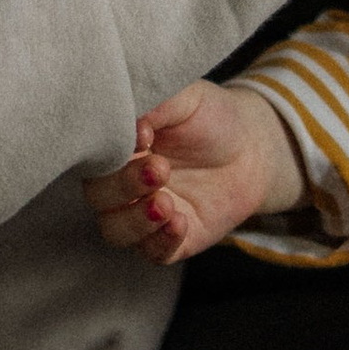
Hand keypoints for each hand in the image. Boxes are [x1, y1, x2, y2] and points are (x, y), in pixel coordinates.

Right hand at [82, 81, 306, 267]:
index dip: (110, 152)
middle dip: (124, 186)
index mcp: (119, 148)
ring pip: (117, 230)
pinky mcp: (170, 240)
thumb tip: (132, 122)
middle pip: (99, 197)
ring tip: (166, 204)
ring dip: (137, 220)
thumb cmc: (210, 117)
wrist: (252, 147)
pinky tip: (179, 223)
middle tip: (160, 169)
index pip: (96, 158)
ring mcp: (143, 214)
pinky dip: (161, 241)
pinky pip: (153, 252)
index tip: (143, 136)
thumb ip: (156, 102)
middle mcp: (122, 184)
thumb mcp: (186, 97)